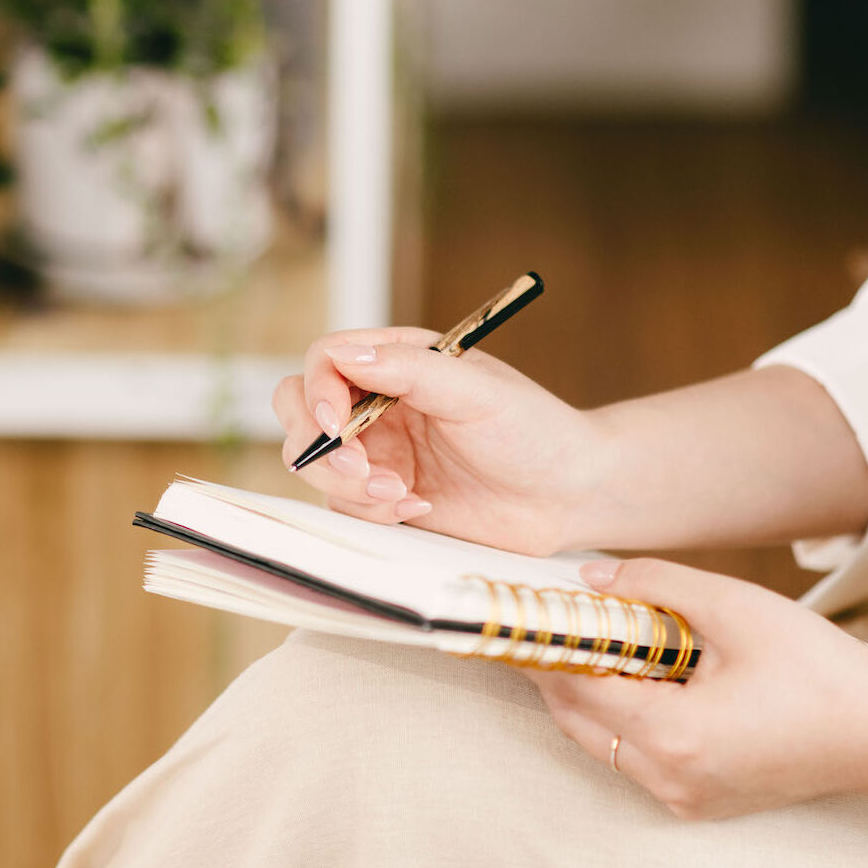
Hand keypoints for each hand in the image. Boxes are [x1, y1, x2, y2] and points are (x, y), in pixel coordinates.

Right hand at [273, 326, 605, 554]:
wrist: (566, 495)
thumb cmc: (533, 431)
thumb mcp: (476, 392)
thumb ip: (409, 369)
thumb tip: (344, 356)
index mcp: (398, 362)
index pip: (326, 361)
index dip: (317, 391)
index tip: (334, 424)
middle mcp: (378, 404)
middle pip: (300, 412)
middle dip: (318, 446)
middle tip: (359, 471)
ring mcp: (379, 453)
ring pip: (316, 464)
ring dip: (347, 485)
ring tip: (403, 496)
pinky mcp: (385, 498)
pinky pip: (345, 506)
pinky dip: (371, 512)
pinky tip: (417, 508)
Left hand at [526, 558, 867, 818]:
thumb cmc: (818, 669)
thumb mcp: (735, 607)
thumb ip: (656, 584)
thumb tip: (592, 577)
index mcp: (675, 735)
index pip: (578, 687)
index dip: (544, 648)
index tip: (521, 615)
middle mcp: (670, 778)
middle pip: (579, 722)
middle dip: (558, 672)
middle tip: (548, 624)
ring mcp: (684, 797)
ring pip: (603, 743)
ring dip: (590, 695)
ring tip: (594, 641)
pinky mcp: (700, 801)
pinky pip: (637, 759)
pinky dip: (624, 719)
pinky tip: (639, 676)